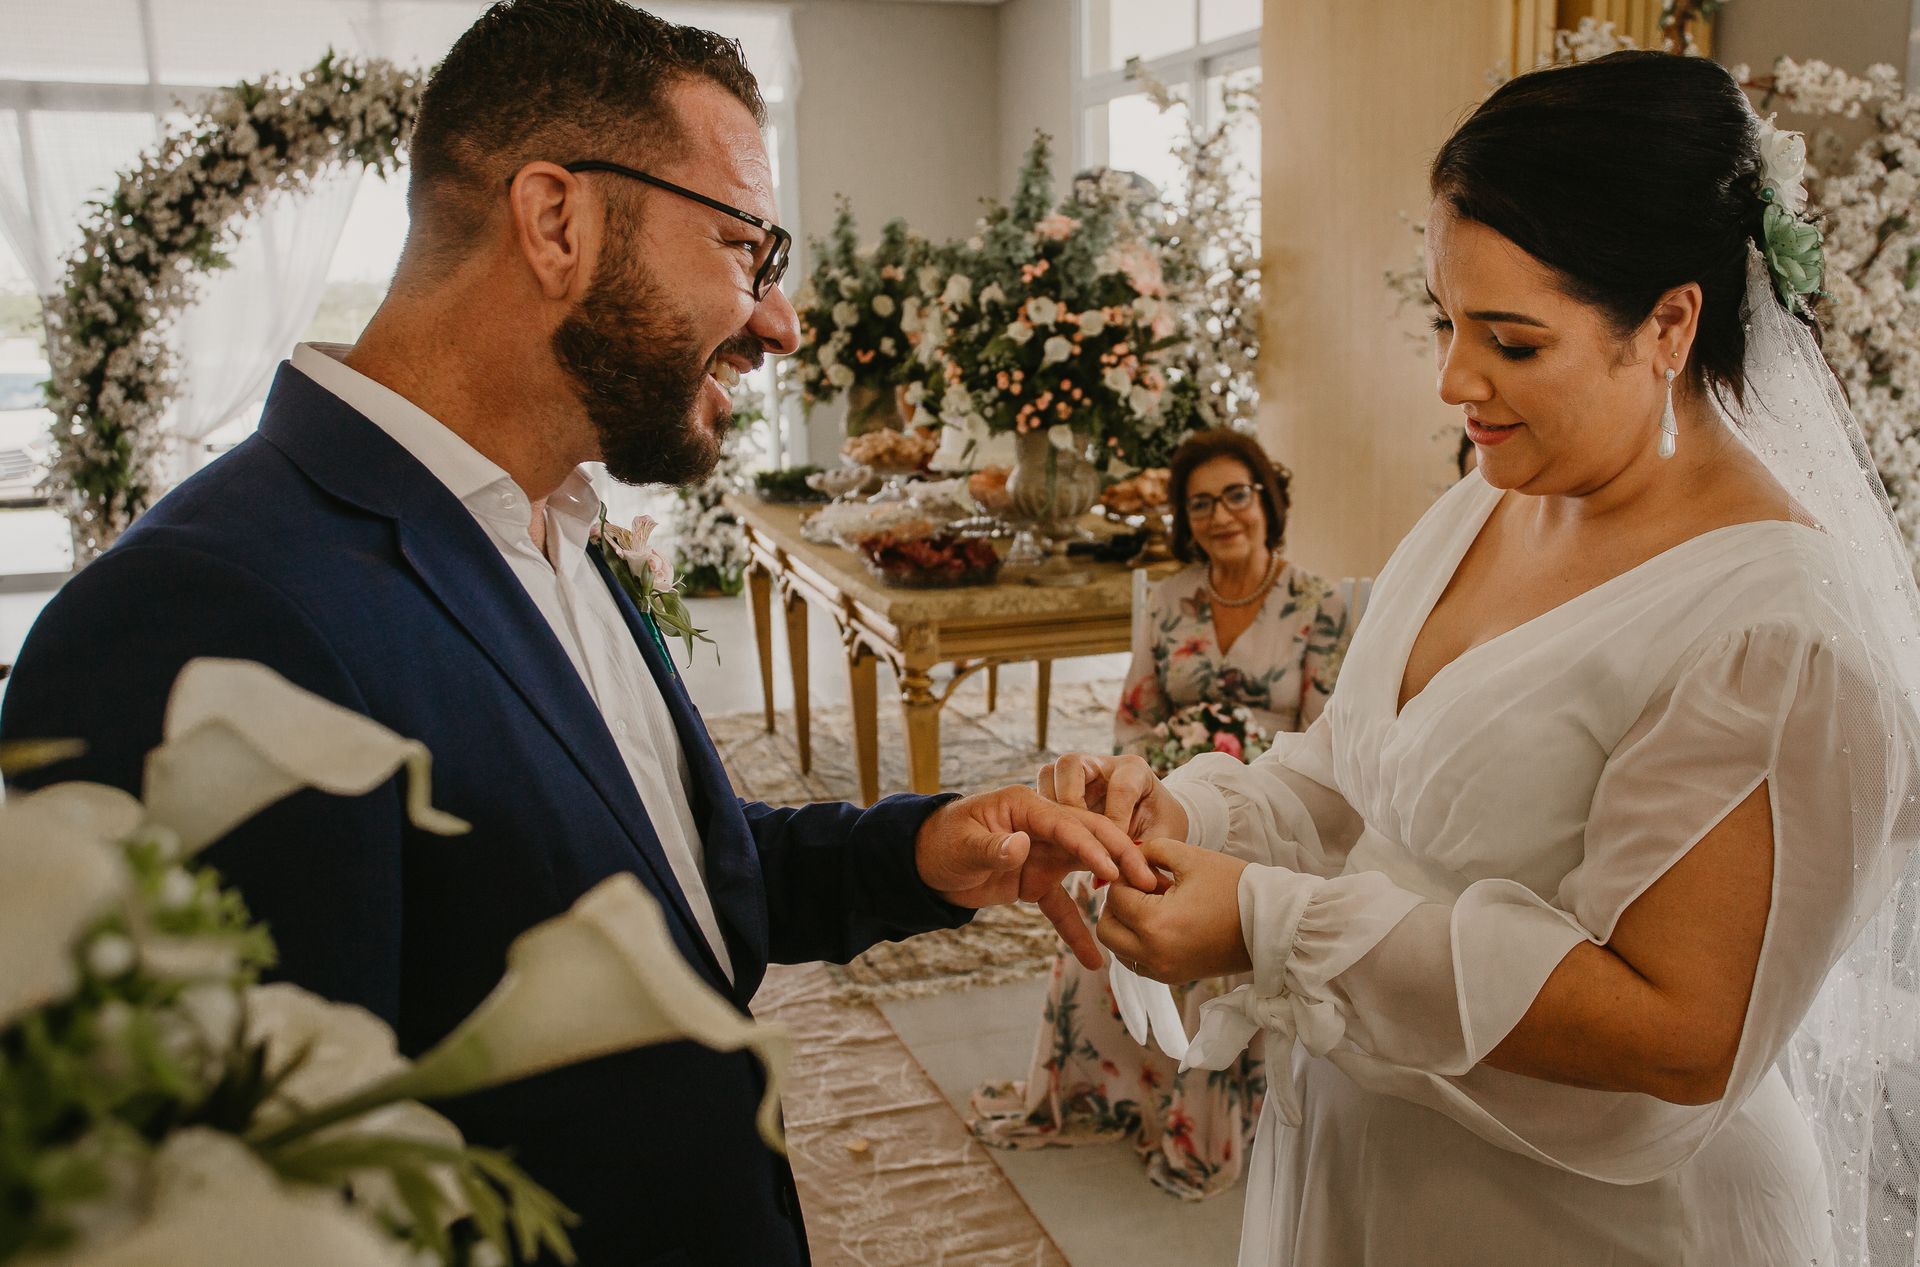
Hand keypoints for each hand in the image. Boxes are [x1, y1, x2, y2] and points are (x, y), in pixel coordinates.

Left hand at [916, 785, 1157, 970]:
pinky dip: (1076, 930)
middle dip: (1121, 857)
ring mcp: (1041, 854)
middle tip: (1149, 881)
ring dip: (1114, 884)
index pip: (1067, 824)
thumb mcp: (962, 845)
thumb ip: (992, 847)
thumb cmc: (939, 843)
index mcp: (1025, 807)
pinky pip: (1060, 906)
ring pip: (1086, 868)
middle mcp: (1041, 826)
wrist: (921, 865)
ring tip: (1143, 904)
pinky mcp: (1035, 881)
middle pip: (1089, 838)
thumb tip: (1021, 846)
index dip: (1092, 847)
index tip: (1115, 871)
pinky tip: (1094, 960)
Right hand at [1036, 752, 1187, 841]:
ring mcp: (1078, 774)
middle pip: (1071, 765)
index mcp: (1134, 770)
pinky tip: (1054, 843)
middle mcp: (1102, 765)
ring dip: (1050, 806)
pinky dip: (1043, 816)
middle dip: (1071, 802)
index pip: (1121, 788)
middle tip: (1079, 837)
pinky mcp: (1062, 789)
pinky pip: (1040, 792)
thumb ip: (1146, 853)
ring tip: (1063, 839)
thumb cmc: (1159, 827)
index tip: (1115, 855)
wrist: (1151, 819)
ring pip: (1049, 774)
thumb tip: (1124, 879)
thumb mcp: (1162, 838)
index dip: (1117, 822)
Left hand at [1097, 838, 1251, 982]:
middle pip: (1106, 929)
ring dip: (1125, 926)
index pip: (1115, 897)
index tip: (1147, 870)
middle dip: (1116, 905)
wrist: (1271, 924)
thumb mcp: (1190, 857)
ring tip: (1154, 906)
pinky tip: (1162, 923)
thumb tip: (1129, 856)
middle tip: (1141, 889)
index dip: (1126, 877)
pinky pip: (1137, 962)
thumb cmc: (1234, 887)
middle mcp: (1154, 955)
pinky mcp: (1174, 979)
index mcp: (1156, 924)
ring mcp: (1163, 972)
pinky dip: (1138, 944)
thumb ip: (1152, 850)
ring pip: (1118, 949)